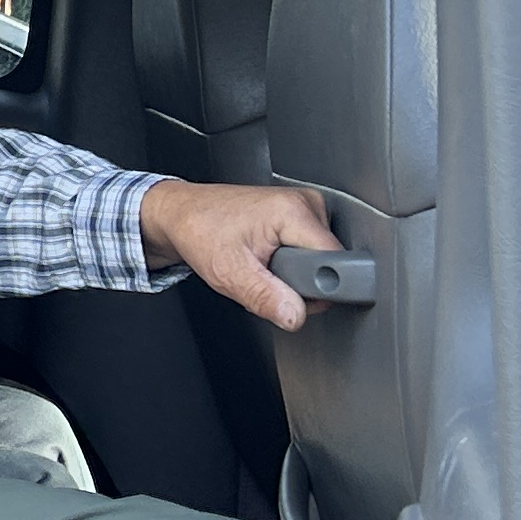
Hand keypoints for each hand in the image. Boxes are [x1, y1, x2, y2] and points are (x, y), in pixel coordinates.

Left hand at [141, 177, 342, 330]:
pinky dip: (292, 264)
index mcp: (294, 211)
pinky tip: (270, 259)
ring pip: (322, 261)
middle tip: (266, 276)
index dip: (317, 288)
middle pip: (330, 263)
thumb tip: (295, 316)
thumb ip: (265, 297)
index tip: (291, 291)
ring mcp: (305, 207)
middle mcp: (306, 203)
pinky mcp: (300, 215)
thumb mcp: (228, 273)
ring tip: (264, 265)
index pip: (337, 262)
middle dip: (302, 283)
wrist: (183, 215)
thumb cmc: (200, 232)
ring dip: (295, 275)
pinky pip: (312, 252)